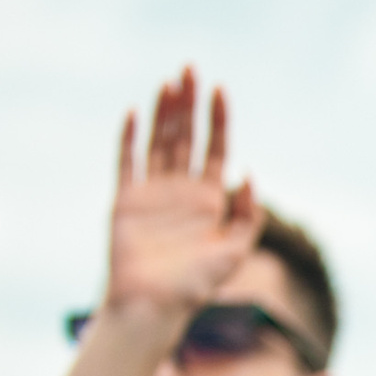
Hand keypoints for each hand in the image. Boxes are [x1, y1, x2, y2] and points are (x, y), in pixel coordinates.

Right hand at [102, 67, 261, 321]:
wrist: (153, 305)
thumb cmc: (195, 285)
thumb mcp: (234, 250)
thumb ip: (248, 214)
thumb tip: (249, 172)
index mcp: (209, 200)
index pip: (216, 149)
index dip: (219, 120)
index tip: (220, 90)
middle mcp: (181, 192)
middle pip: (187, 137)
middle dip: (189, 104)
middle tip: (190, 69)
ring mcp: (152, 193)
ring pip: (159, 142)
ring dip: (164, 112)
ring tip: (169, 82)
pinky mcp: (126, 200)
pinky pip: (127, 162)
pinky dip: (129, 137)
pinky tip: (135, 112)